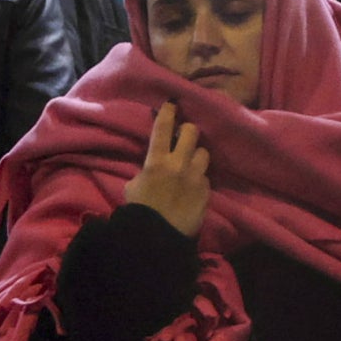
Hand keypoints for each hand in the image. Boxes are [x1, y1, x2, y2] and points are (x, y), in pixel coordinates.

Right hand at [123, 102, 212, 237]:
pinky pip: (206, 177)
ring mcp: (196, 177)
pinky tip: (193, 186)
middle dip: (189, 131)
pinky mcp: (207, 192)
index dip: (169, 112)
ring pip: (204, 153)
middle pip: (192, 133)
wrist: (158, 236)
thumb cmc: (140, 210)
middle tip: (185, 135)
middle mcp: (179, 164)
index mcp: (157, 161)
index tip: (173, 104)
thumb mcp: (133, 185)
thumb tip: (154, 166)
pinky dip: (199, 178)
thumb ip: (146, 170)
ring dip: (197, 154)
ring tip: (191, 162)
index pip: (164, 128)